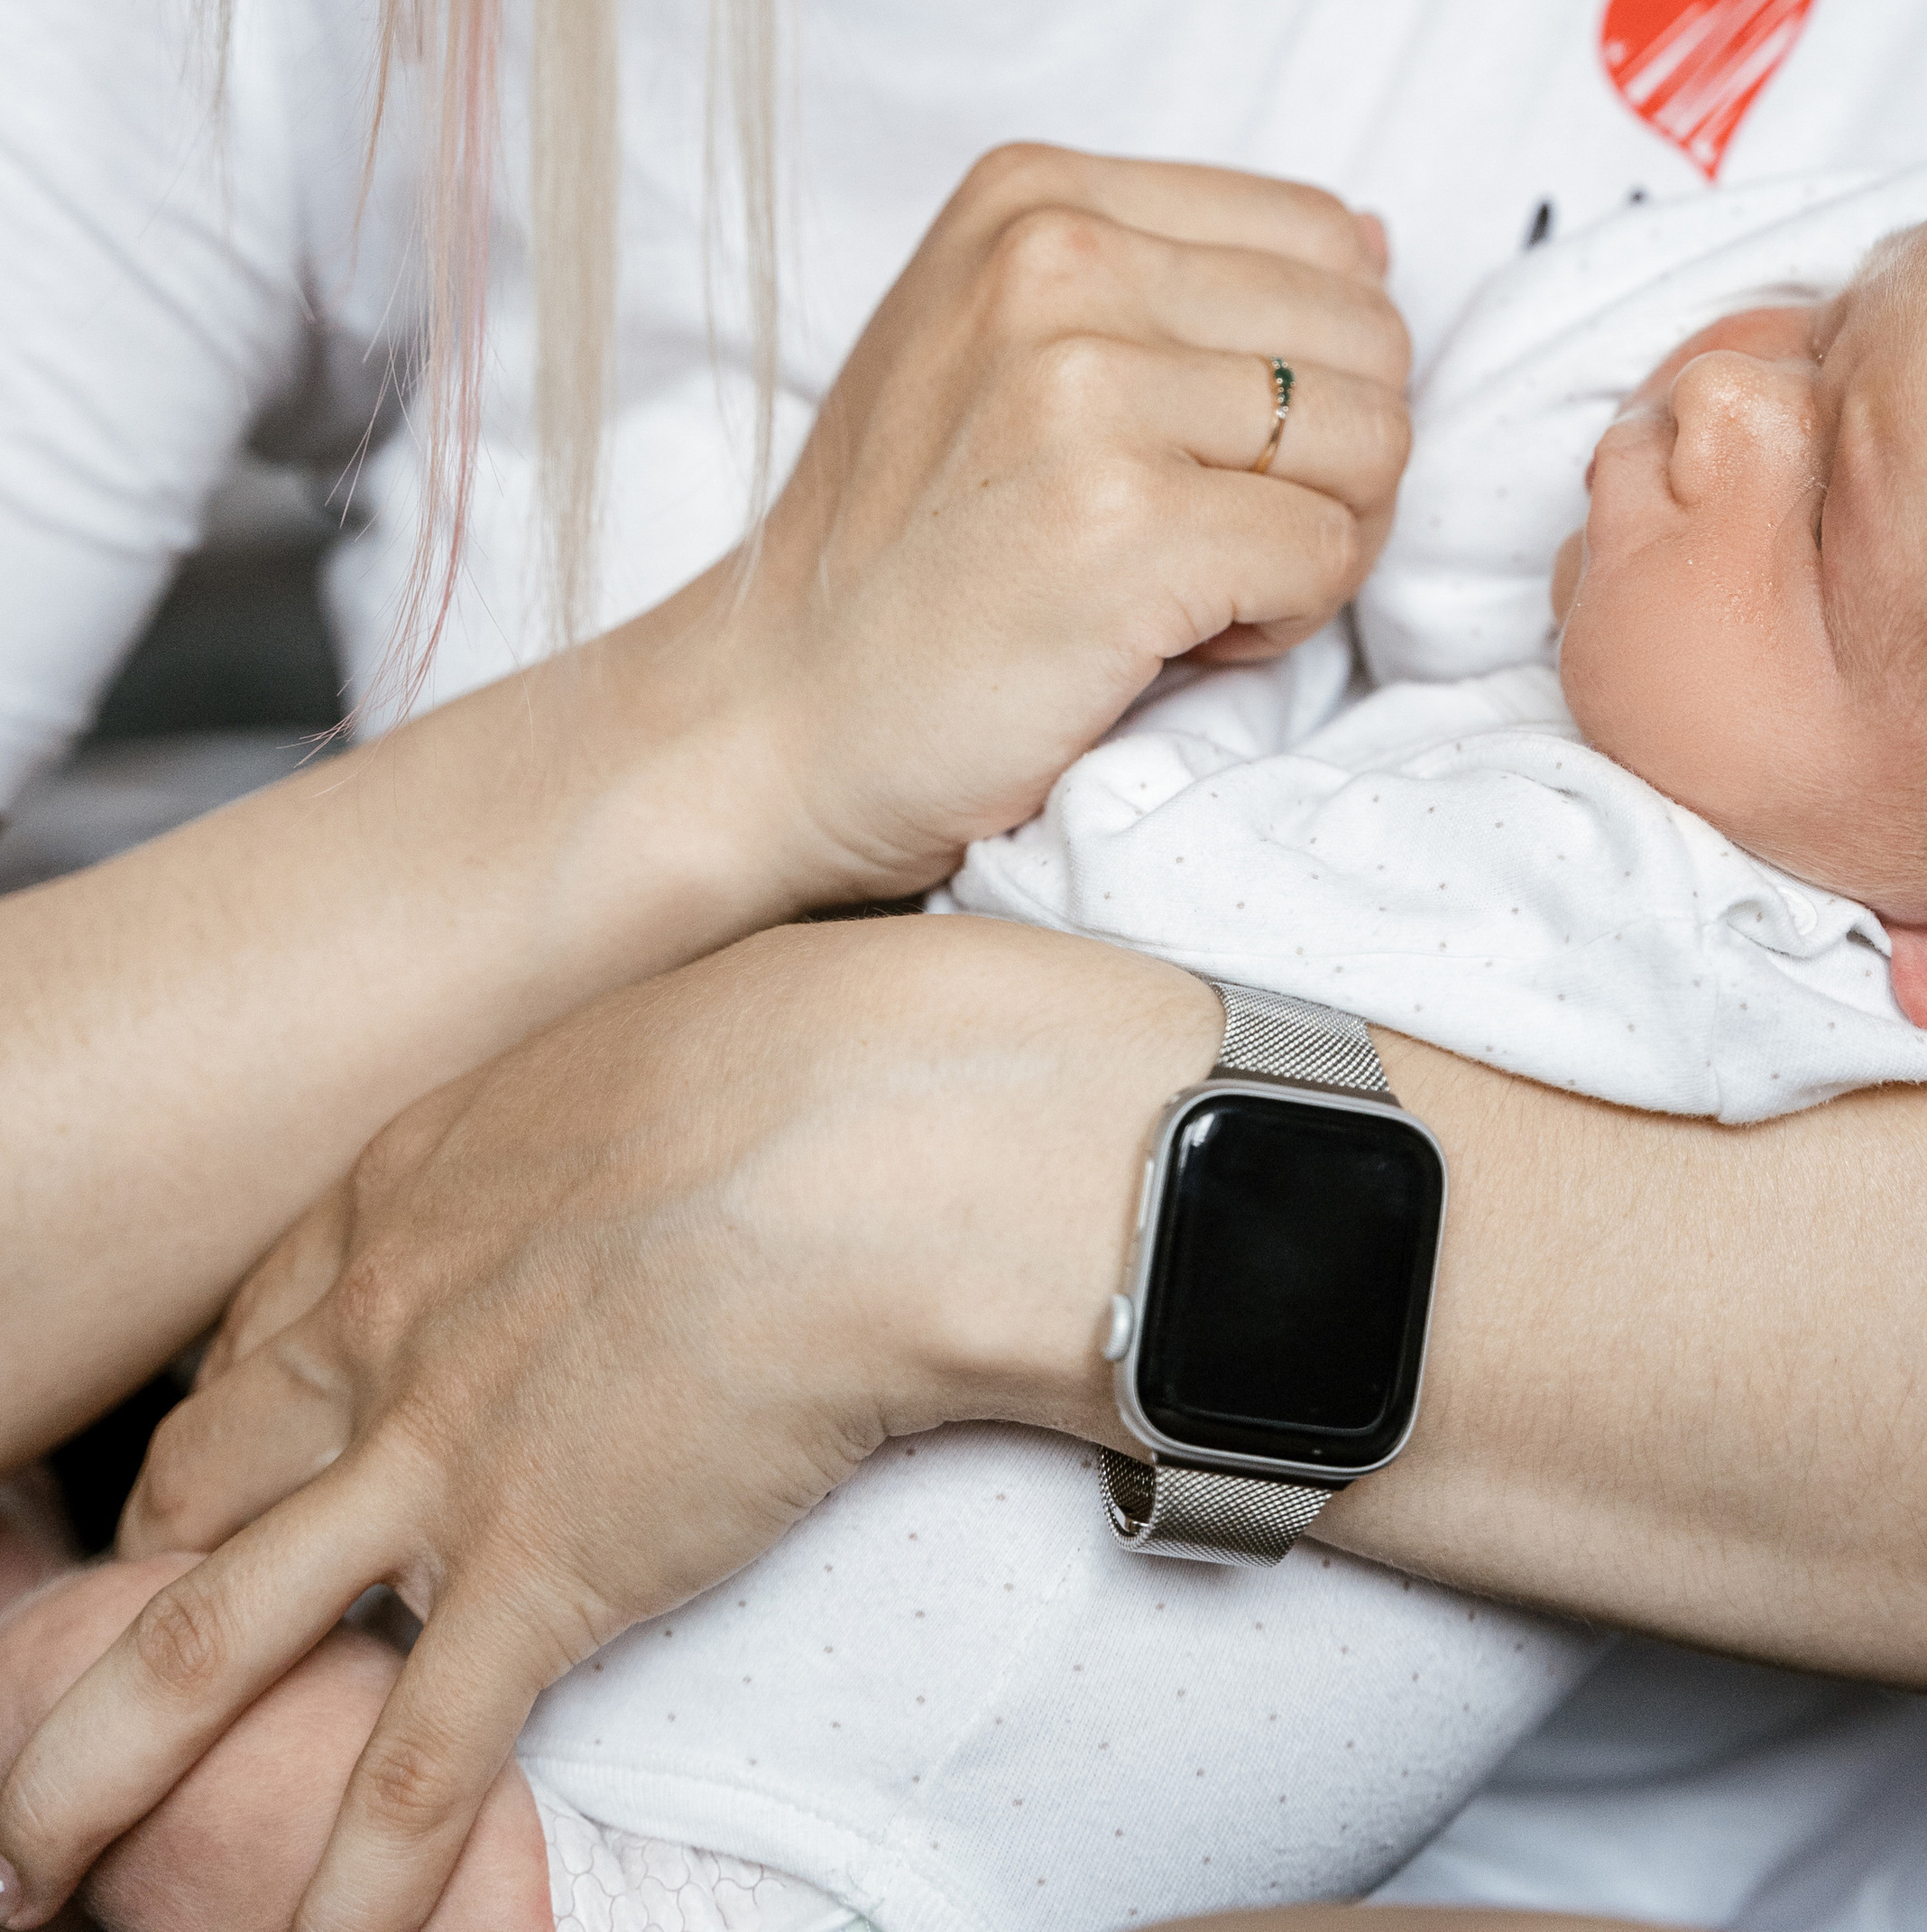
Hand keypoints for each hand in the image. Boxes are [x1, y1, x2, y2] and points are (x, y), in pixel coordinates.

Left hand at [0, 914, 1219, 1931]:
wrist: (889, 1128)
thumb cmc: (829, 1042)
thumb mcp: (672, 1032)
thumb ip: (627, 1110)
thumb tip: (691, 1120)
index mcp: (414, 1181)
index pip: (263, 1328)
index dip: (228, 1420)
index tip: (220, 1476)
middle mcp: (383, 1319)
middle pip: (197, 1474)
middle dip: (135, 1573)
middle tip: (93, 1660)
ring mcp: (438, 1457)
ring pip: (207, 1640)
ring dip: (101, 1765)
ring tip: (33, 1856)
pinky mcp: (537, 1573)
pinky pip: (409, 1773)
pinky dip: (347, 1889)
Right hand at [701, 143, 1410, 906]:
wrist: (770, 720)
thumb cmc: (908, 553)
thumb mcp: (1006, 343)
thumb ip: (1178, 280)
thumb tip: (1380, 244)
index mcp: (1036, 194)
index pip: (1331, 241)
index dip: (1305, 374)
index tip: (1190, 453)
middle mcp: (1055, 258)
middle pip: (1370, 340)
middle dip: (1324, 464)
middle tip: (1191, 536)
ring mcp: (1078, 385)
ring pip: (1374, 444)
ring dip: (1308, 544)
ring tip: (1172, 584)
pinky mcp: (1116, 521)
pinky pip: (1330, 555)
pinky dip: (1280, 622)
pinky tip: (1162, 639)